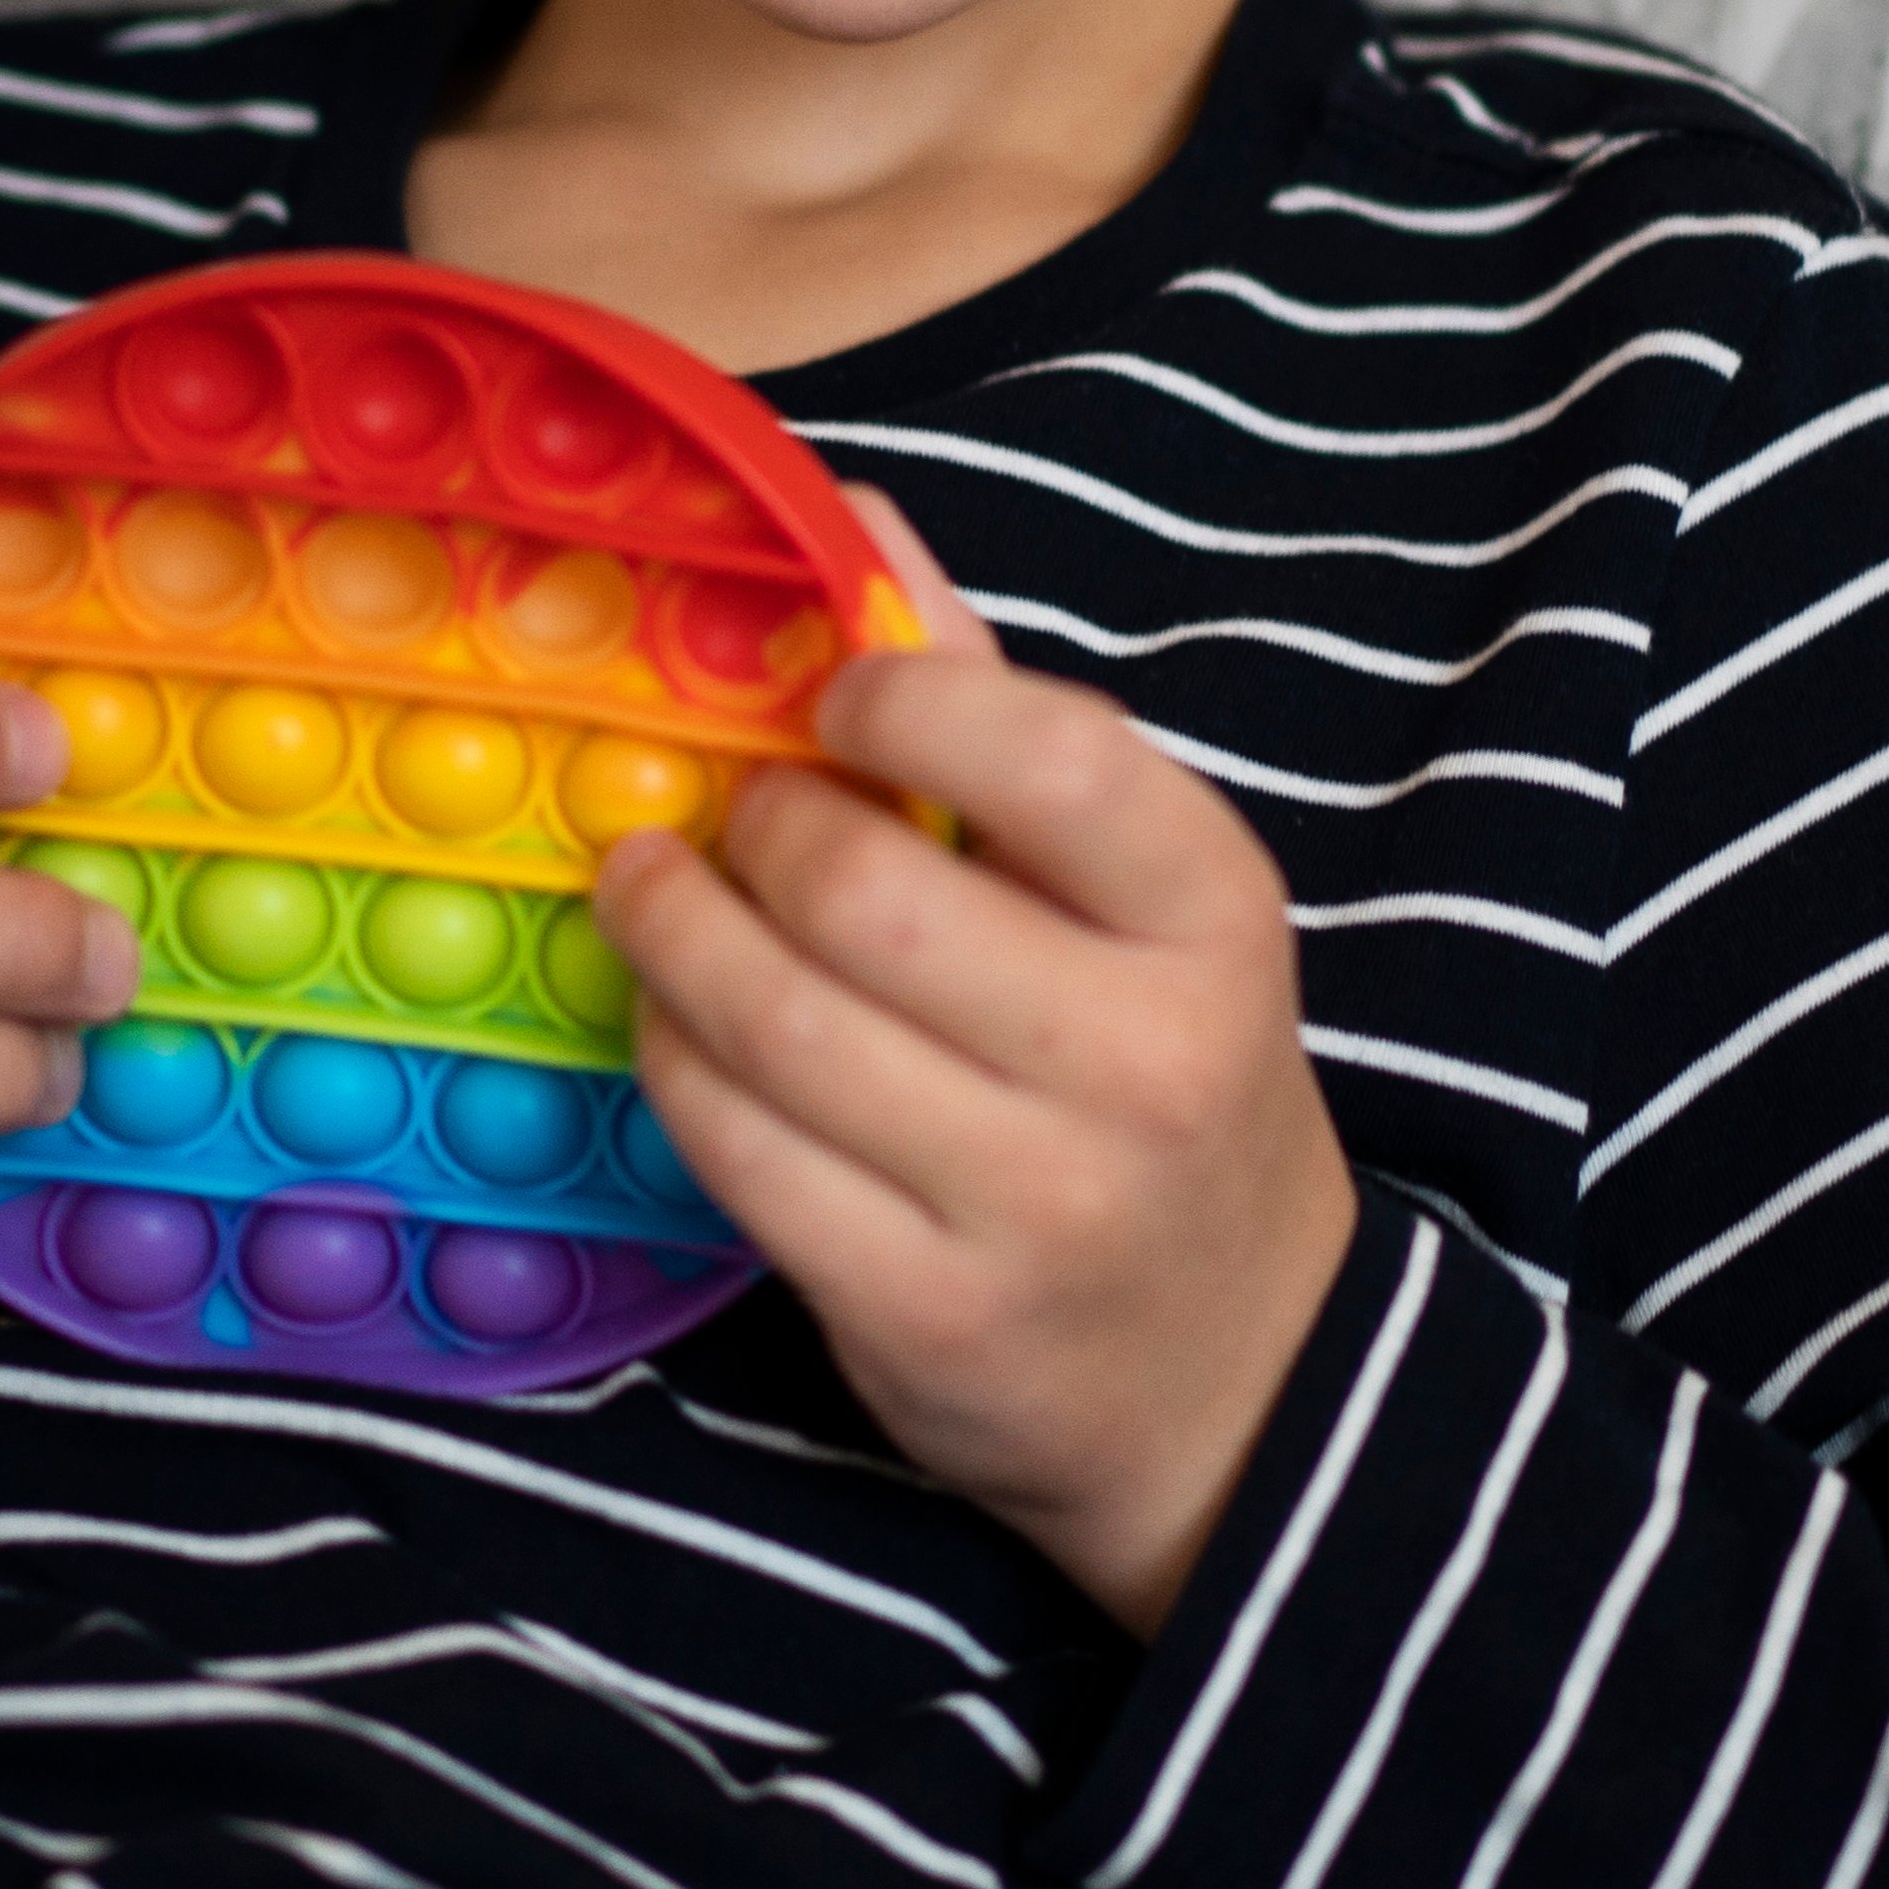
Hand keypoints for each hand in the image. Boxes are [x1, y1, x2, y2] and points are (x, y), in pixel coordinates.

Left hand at [592, 495, 1352, 1632]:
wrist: (1233, 1372)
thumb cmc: (1160, 1076)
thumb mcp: (1140, 900)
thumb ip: (999, 711)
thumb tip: (856, 516)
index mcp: (1215, 917)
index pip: (1048, 757)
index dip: (903, 701)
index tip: (837, 698)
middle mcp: (1144, 1061)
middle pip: (864, 895)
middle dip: (756, 828)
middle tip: (726, 813)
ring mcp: (1036, 1200)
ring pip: (777, 1026)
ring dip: (676, 935)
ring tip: (655, 890)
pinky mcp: (927, 1310)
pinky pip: (740, 1151)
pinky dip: (677, 1064)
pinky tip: (680, 1026)